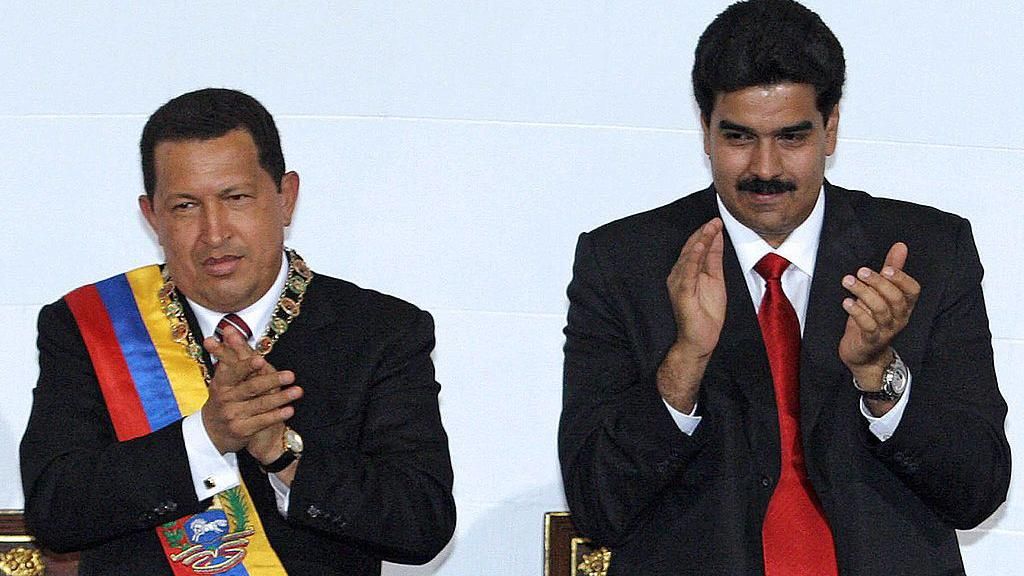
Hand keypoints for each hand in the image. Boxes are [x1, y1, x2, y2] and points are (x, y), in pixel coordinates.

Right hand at [201, 326, 302, 453]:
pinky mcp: (241, 429)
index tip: (260, 360)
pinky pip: (262, 421)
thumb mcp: (222, 377)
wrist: (211, 431)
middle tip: (290, 375)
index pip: (234, 372)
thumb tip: (229, 329)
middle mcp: (225, 399)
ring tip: (297, 391)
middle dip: (271, 381)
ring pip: (260, 405)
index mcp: (221, 382)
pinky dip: (277, 415)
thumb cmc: (223, 397)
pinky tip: (290, 410)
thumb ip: (229, 354)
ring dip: (281, 398)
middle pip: (251, 388)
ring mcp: (233, 415)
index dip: (246, 366)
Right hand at [657, 218, 725, 411]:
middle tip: (715, 219)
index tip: (717, 220)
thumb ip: (714, 259)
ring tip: (710, 227)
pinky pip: (687, 272)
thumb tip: (716, 238)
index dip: (706, 234)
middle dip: (704, 233)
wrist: (699, 340)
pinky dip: (692, 258)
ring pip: (689, 257)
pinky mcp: (681, 292)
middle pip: (691, 249)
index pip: (696, 248)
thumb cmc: (705, 314)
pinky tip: (699, 246)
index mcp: (687, 272)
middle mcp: (679, 275)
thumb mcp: (715, 280)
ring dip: (700, 240)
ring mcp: (679, 283)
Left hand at [838, 242, 919, 386]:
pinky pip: (868, 326)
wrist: (864, 354)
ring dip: (863, 293)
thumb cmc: (872, 320)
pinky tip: (847, 302)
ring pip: (881, 310)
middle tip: (861, 272)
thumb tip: (900, 247)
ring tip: (848, 281)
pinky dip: (857, 312)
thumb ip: (891, 270)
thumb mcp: (881, 293)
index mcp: (904, 305)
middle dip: (878, 283)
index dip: (902, 279)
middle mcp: (899, 317)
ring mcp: (886, 330)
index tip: (886, 268)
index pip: (913, 290)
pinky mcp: (871, 340)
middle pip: (895, 298)